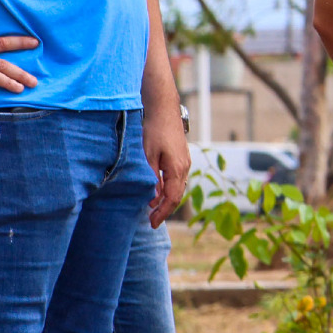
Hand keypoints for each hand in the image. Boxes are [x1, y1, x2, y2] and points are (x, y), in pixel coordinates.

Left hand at [143, 104, 188, 225]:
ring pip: (178, 188)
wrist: (164, 109)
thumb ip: (151, 177)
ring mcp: (185, 162)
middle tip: (151, 220)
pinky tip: (158, 191)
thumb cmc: (154, 130)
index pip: (172, 198)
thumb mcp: (147, 154)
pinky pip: (177, 179)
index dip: (162, 213)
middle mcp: (184, 167)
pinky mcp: (181, 157)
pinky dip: (169, 189)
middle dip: (165, 210)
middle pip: (177, 196)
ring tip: (153, 209)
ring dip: (167, 200)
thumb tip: (153, 197)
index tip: (152, 223)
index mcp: (177, 169)